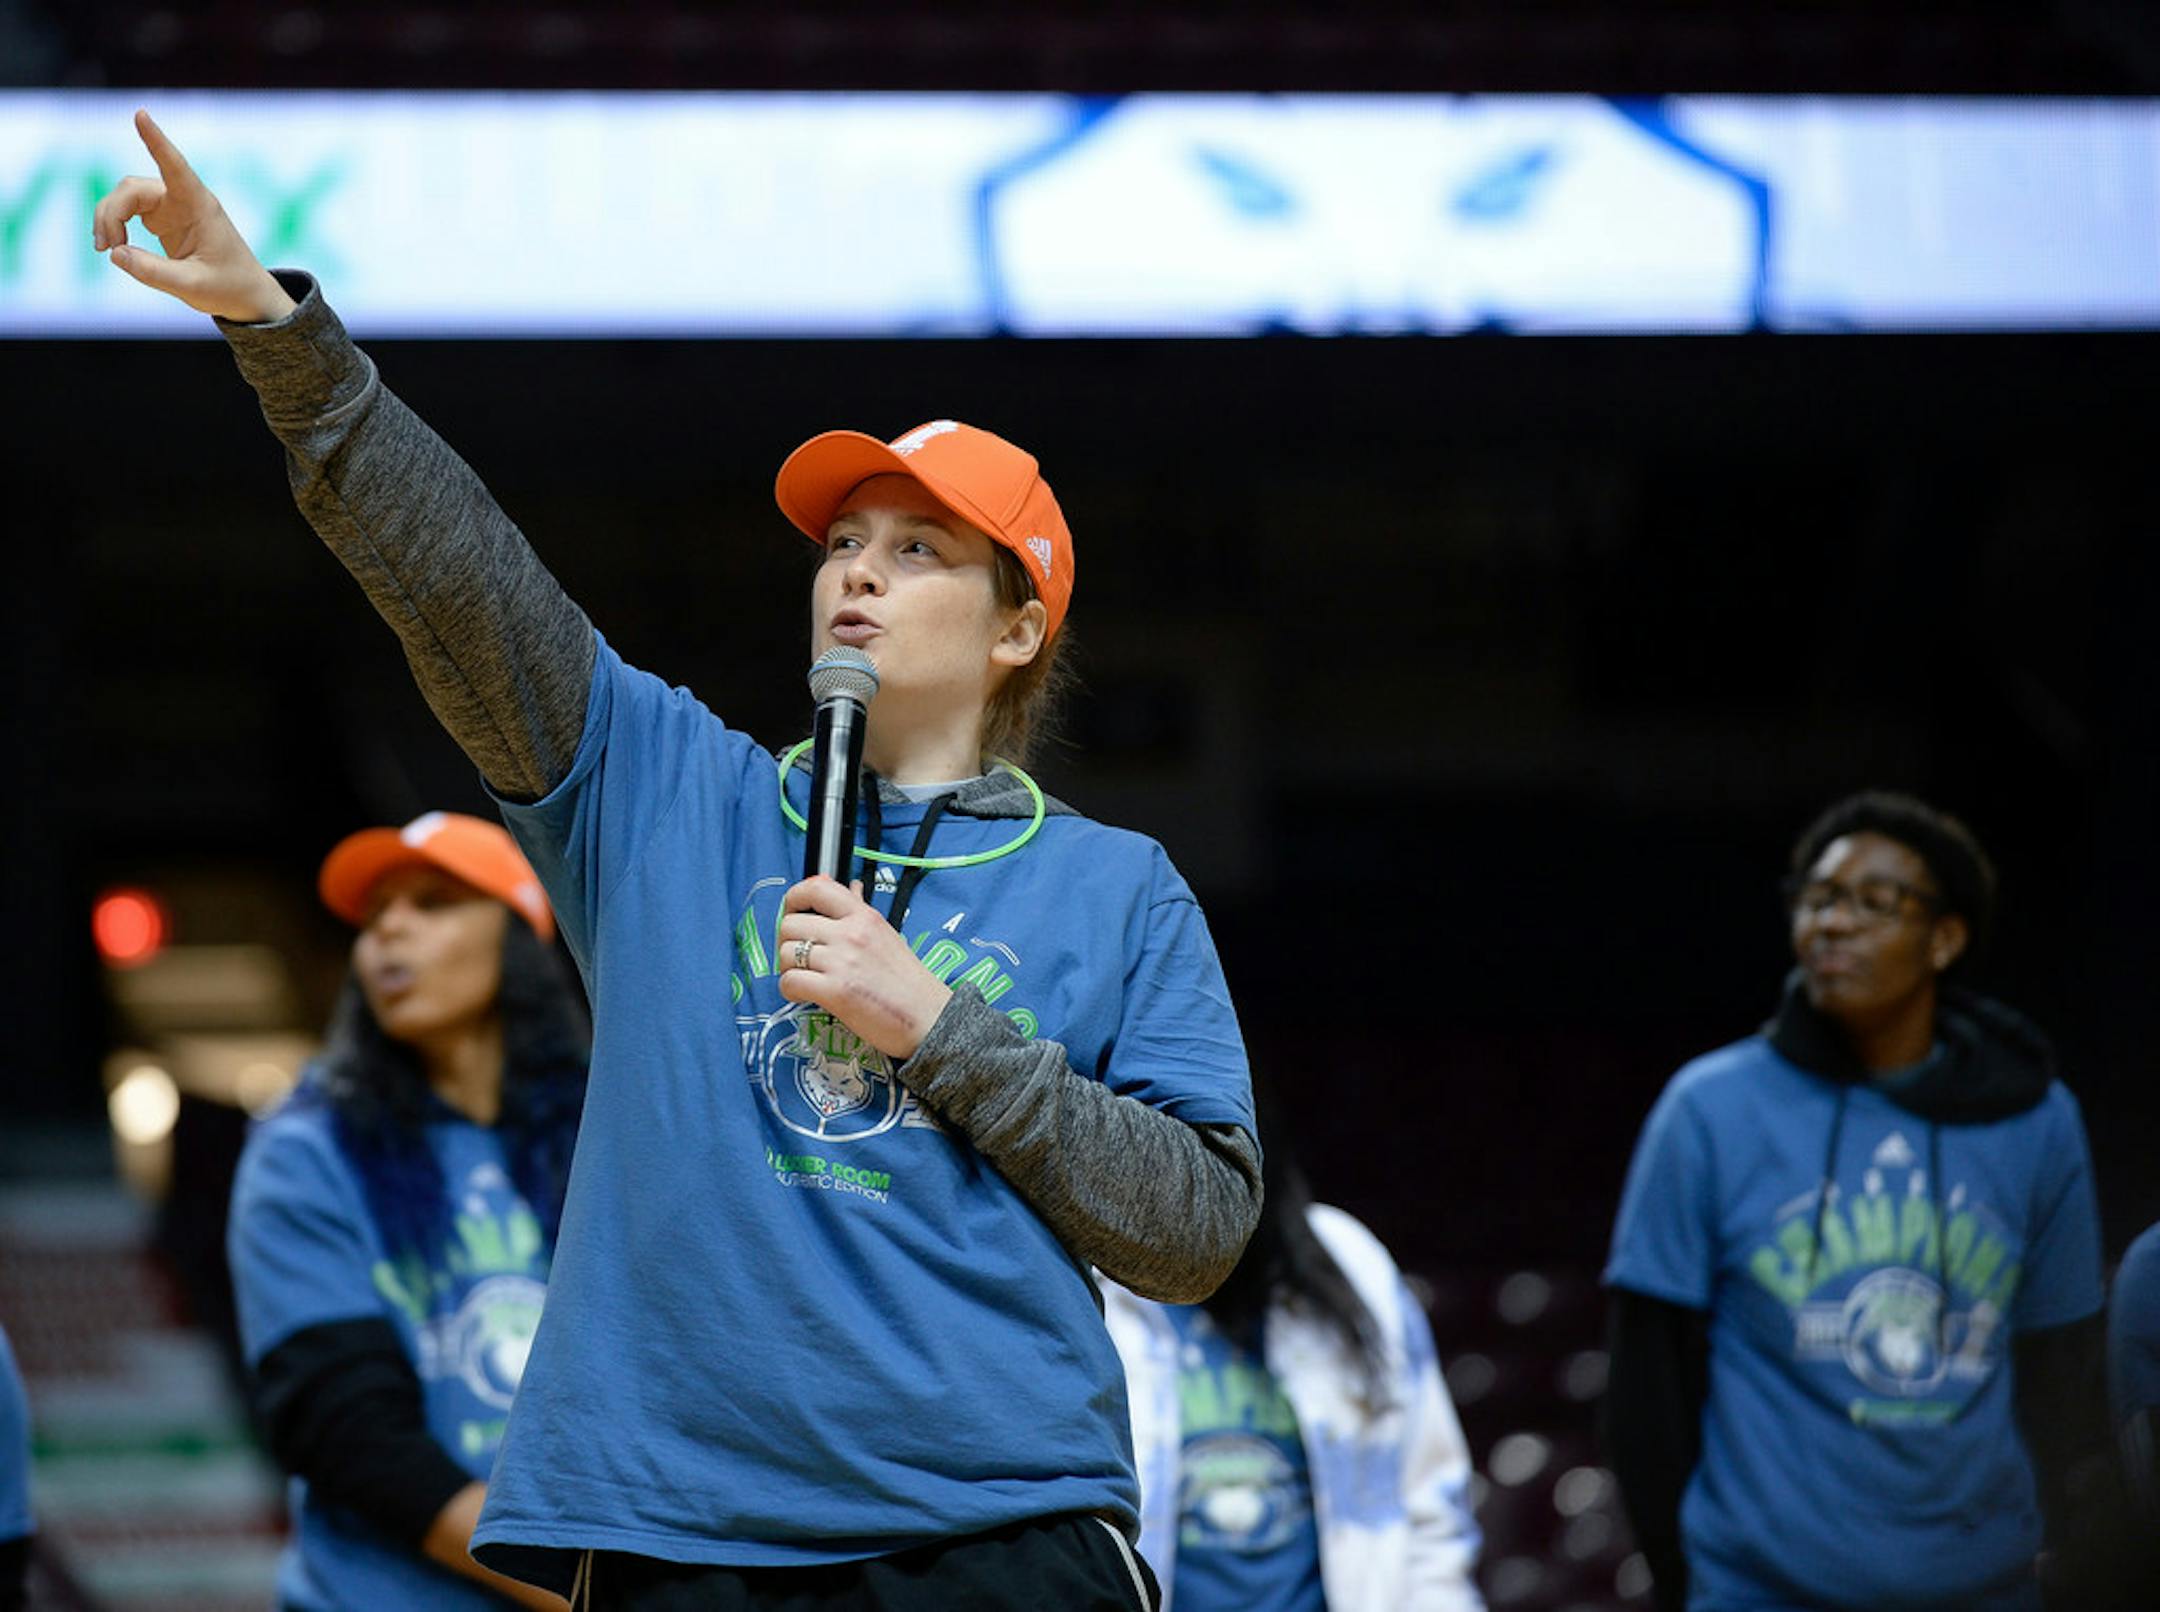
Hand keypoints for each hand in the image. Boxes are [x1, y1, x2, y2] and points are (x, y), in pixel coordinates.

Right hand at [92, 110, 296, 323]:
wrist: (246, 296)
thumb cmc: (229, 288)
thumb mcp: (192, 286)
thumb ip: (153, 272)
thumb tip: (114, 254)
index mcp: (201, 207)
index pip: (176, 167)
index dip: (157, 141)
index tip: (141, 114)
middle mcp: (185, 200)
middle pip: (132, 188)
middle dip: (111, 213)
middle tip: (105, 249)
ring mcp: (172, 207)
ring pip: (125, 197)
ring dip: (109, 219)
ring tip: (107, 251)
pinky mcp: (163, 218)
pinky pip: (128, 210)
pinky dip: (115, 225)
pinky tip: (113, 248)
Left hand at [777, 876, 952, 1061]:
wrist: (927, 1017)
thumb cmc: (909, 982)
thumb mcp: (887, 934)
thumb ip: (861, 912)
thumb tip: (850, 888)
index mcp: (864, 916)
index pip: (816, 888)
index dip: (793, 899)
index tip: (793, 914)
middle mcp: (851, 933)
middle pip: (790, 924)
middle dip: (786, 941)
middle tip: (798, 956)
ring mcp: (842, 962)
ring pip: (785, 952)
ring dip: (787, 967)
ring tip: (805, 978)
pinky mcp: (835, 991)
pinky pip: (790, 981)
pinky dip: (790, 990)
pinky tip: (805, 995)